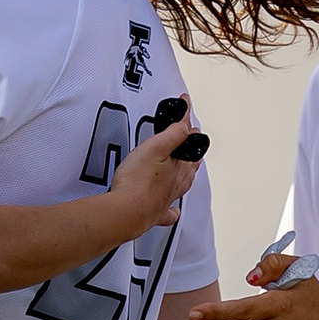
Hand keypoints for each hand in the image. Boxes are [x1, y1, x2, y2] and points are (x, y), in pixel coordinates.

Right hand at [109, 95, 201, 233]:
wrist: (126, 212)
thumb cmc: (138, 183)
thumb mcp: (155, 148)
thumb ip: (173, 134)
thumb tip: (186, 125)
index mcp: (180, 167)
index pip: (187, 139)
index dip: (186, 121)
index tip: (186, 106)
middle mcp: (177, 184)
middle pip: (190, 164)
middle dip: (192, 150)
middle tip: (192, 139)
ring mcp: (166, 199)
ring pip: (183, 184)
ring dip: (187, 174)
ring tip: (188, 168)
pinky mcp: (154, 212)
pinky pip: (169, 211)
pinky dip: (172, 208)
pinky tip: (172, 207)